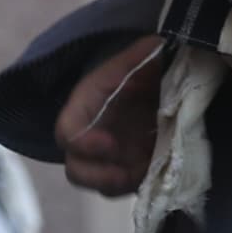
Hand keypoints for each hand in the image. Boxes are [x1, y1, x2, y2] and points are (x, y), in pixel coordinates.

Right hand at [54, 35, 163, 196]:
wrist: (163, 79)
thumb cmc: (147, 64)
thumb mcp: (146, 55)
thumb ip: (145, 53)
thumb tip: (156, 44)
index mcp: (86, 107)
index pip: (67, 133)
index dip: (83, 144)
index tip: (110, 144)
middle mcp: (92, 136)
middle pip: (77, 171)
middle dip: (101, 177)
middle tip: (131, 172)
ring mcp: (111, 157)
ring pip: (104, 186)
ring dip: (128, 183)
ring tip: (153, 168)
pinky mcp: (132, 169)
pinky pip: (131, 188)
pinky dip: (145, 185)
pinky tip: (164, 170)